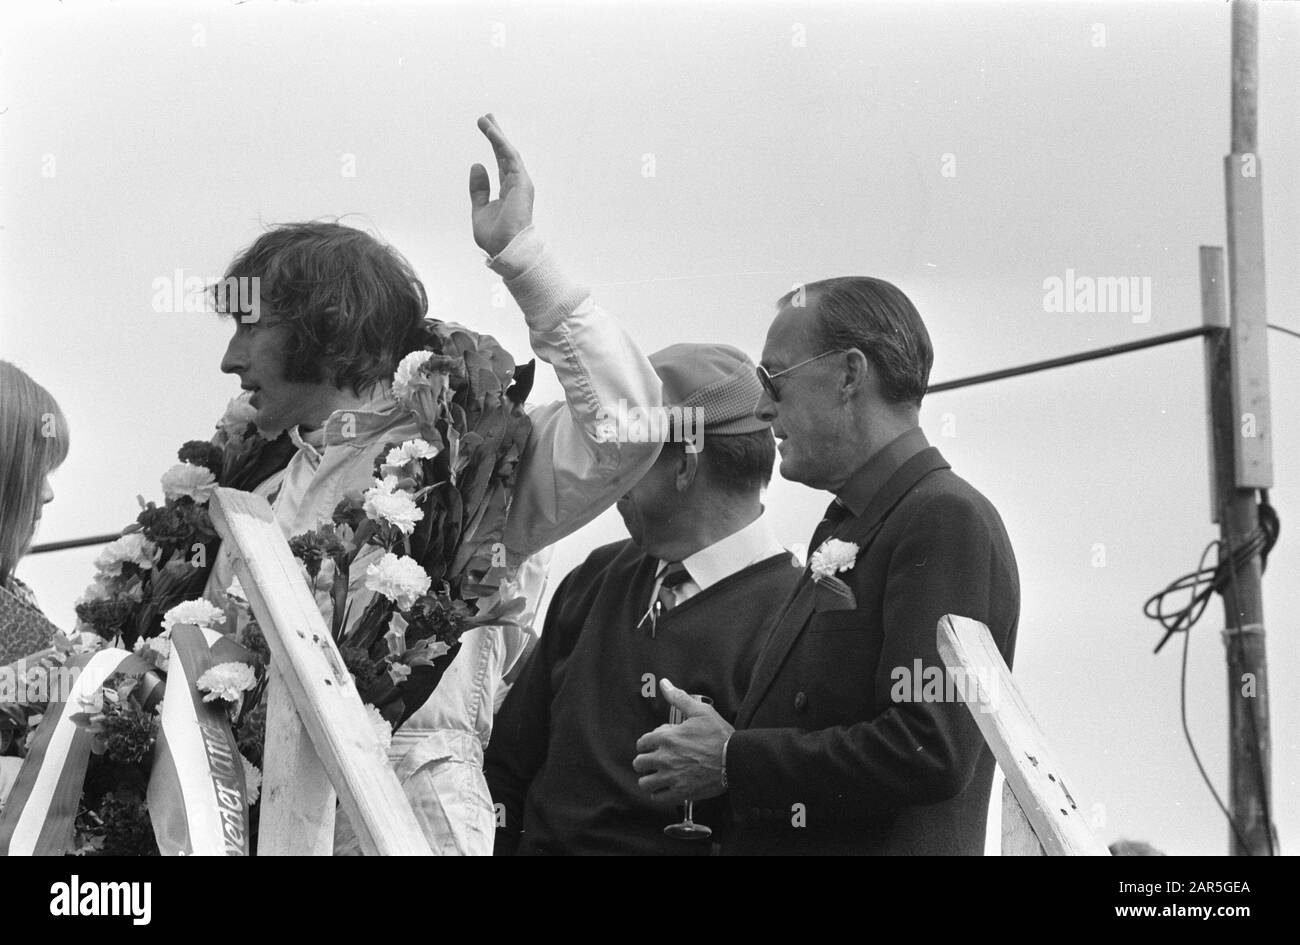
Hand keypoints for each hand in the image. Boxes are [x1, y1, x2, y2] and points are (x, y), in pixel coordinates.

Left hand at [469, 113, 534, 256]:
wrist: (506, 250)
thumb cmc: (495, 237)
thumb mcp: (480, 209)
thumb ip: (478, 189)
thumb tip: (477, 165)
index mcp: (508, 191)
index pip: (501, 163)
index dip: (494, 146)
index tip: (487, 129)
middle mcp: (517, 185)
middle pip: (506, 154)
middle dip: (497, 134)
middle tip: (488, 117)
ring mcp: (521, 183)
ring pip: (508, 152)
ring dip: (497, 134)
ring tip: (485, 118)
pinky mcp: (521, 182)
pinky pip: (510, 157)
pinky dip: (500, 143)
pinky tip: (491, 131)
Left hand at [633, 679, 733, 804]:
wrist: (735, 760)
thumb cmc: (719, 735)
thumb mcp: (701, 711)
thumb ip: (679, 698)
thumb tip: (664, 684)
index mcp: (666, 738)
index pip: (641, 743)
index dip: (647, 743)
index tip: (656, 745)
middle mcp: (664, 758)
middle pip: (639, 763)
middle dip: (645, 761)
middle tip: (655, 761)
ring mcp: (671, 777)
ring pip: (645, 783)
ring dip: (649, 779)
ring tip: (659, 776)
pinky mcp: (680, 793)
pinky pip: (658, 797)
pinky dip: (659, 793)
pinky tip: (667, 787)